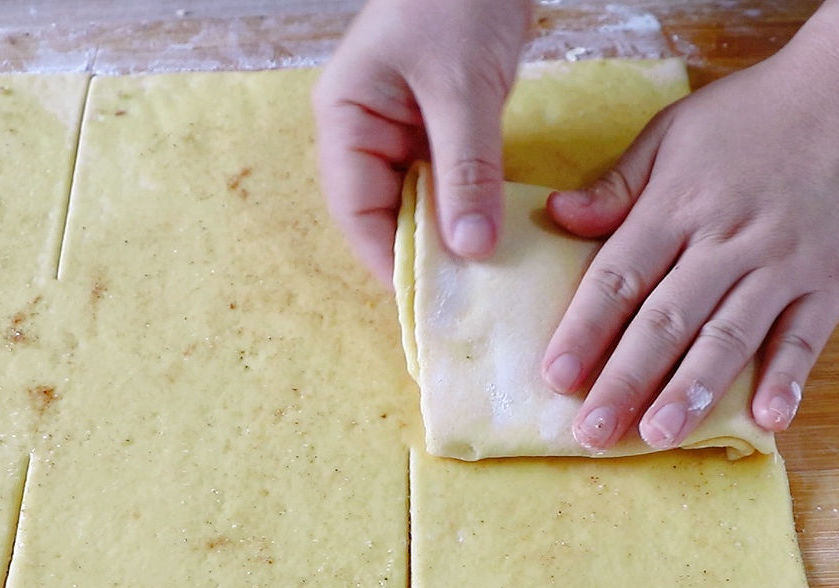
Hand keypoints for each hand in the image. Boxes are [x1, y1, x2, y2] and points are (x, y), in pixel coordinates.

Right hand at [311, 0, 530, 280]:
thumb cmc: (458, 2)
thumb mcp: (462, 88)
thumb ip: (467, 169)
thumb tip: (471, 249)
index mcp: (344, 119)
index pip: (356, 210)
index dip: (388, 262)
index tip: (429, 305)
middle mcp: (363, 131)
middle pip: (382, 214)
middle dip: (419, 258)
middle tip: (463, 306)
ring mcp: (399, 130)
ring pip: (416, 203)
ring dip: (447, 238)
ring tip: (482, 285)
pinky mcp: (436, 126)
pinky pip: (445, 183)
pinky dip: (466, 209)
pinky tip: (494, 239)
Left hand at [540, 42, 838, 450]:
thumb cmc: (752, 113)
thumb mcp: (671, 132)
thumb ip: (616, 185)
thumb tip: (557, 215)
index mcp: (677, 205)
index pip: (619, 278)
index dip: (585, 330)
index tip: (556, 378)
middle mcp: (726, 240)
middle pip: (666, 319)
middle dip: (625, 380)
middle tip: (592, 435)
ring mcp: (783, 263)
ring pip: (729, 336)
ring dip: (692, 390)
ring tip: (658, 436)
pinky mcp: (833, 279)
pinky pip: (806, 336)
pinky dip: (788, 378)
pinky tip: (768, 419)